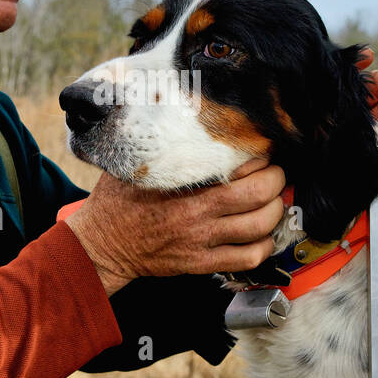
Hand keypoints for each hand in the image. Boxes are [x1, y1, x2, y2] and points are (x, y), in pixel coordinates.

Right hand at [65, 159, 285, 296]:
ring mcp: (201, 242)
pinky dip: (263, 246)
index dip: (258, 156)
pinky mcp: (201, 264)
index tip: (261, 150)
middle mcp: (196, 215)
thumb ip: (160, 146)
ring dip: (274, 211)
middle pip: (258, 195)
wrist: (102, 245)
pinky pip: (247, 258)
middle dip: (275, 180)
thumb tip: (178, 114)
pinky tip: (261, 235)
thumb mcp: (134, 165)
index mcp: (182, 187)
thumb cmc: (117, 200)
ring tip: (272, 201)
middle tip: (274, 173)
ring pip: (259, 227)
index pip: (238, 167)